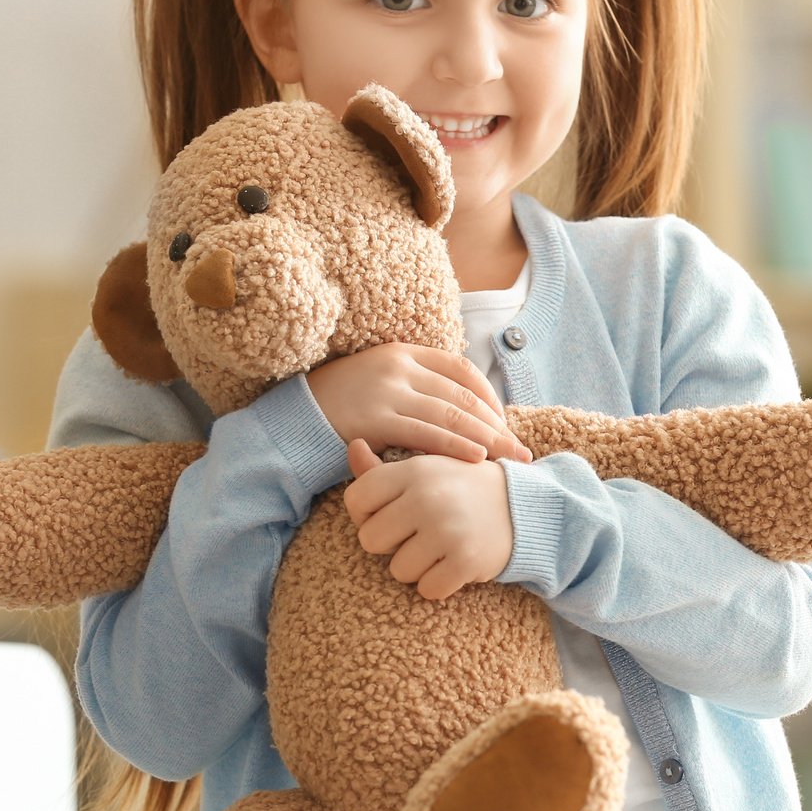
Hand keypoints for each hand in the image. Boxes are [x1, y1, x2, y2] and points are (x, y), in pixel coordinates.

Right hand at [306, 344, 530, 463]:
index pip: (460, 369)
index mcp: (402, 352)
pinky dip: (455, 446)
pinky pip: (425, 433)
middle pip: (461, 394)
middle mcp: (398, 366)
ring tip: (509, 458)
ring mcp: (386, 391)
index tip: (503, 422)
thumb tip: (454, 405)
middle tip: (520, 448)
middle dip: (496, 423)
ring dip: (486, 438)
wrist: (291, 419)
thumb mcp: (376, 381)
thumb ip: (412, 385)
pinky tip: (477, 458)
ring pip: (450, 414)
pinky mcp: (374, 418)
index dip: (488, 395)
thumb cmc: (337, 407)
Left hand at [344, 440, 514, 600]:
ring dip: (415, 567)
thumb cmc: (462, 487)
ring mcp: (446, 530)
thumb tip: (354, 446)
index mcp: (412, 471)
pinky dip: (438, 584)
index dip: (366, 514)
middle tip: (416, 534)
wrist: (523, 506)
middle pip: (370, 540)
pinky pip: (427, 590)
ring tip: (438, 547)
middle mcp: (426, 498)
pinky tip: (453, 563)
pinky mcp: (466, 560)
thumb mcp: (425, 468)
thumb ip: (382, 468)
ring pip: (398, 570)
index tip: (389, 515)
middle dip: (390, 544)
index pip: (356, 500)